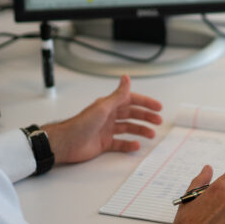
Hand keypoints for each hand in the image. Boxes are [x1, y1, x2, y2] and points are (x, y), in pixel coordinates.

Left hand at [42, 75, 162, 163]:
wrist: (66, 143)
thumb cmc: (81, 124)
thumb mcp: (103, 107)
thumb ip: (118, 95)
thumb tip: (126, 78)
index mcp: (109, 105)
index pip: (131, 101)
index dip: (145, 103)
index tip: (157, 107)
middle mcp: (108, 116)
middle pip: (131, 114)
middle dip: (146, 117)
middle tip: (158, 121)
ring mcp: (106, 130)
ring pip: (128, 128)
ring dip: (140, 130)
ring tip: (151, 135)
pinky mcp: (104, 143)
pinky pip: (120, 143)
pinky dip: (129, 144)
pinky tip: (136, 145)